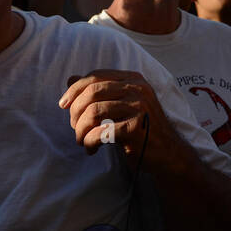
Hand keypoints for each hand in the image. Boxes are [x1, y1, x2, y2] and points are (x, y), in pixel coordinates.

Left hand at [59, 70, 183, 171]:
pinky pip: (100, 132)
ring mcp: (139, 108)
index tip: (63, 105)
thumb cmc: (140, 128)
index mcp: (134, 80)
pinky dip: (89, 142)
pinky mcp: (136, 129)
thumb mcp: (121, 104)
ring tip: (82, 141)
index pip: (95, 77)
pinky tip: (92, 149)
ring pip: (93, 112)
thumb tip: (71, 79)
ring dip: (80, 130)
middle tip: (75, 128)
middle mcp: (138, 89)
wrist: (168, 153)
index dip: (75, 90)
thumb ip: (99, 91)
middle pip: (92, 92)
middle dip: (75, 112)